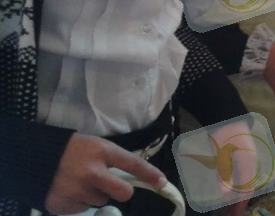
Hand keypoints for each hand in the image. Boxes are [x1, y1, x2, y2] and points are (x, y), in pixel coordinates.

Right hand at [45, 134, 166, 214]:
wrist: (32, 158)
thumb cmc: (69, 149)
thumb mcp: (94, 146)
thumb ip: (112, 160)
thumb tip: (134, 178)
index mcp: (102, 151)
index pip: (133, 164)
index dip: (150, 174)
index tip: (163, 183)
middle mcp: (92, 172)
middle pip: (123, 193)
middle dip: (122, 191)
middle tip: (111, 185)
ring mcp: (77, 190)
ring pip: (101, 200)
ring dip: (95, 194)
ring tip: (80, 182)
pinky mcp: (64, 205)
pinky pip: (83, 209)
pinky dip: (79, 202)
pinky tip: (69, 190)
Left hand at [211, 121, 256, 215]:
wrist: (225, 113)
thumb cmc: (223, 133)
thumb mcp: (221, 154)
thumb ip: (224, 174)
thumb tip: (225, 194)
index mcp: (249, 163)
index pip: (247, 190)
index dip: (240, 204)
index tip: (233, 215)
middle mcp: (252, 162)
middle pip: (247, 187)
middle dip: (238, 203)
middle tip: (230, 214)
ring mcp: (248, 158)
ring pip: (244, 182)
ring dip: (236, 195)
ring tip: (228, 207)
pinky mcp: (243, 155)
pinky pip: (242, 175)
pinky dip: (236, 185)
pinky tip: (228, 190)